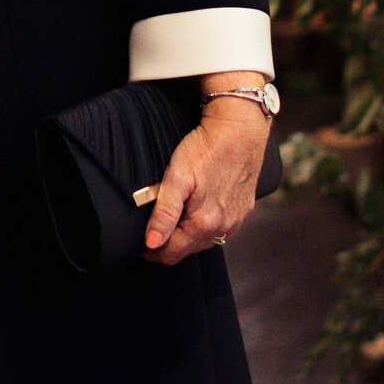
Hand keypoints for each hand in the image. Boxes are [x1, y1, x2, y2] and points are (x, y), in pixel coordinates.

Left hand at [143, 99, 266, 264]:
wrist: (240, 130)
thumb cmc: (205, 149)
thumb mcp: (176, 177)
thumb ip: (164, 213)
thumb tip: (151, 243)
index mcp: (204, 225)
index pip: (171, 254)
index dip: (151, 251)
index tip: (139, 243)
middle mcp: (223, 228)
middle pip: (188, 250)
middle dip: (168, 244)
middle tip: (151, 229)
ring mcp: (236, 221)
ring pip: (204, 241)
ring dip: (186, 236)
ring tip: (171, 219)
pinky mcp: (244, 210)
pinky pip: (220, 228)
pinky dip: (204, 226)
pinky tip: (196, 211)